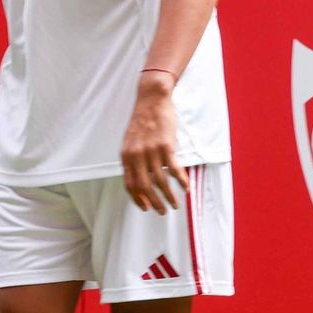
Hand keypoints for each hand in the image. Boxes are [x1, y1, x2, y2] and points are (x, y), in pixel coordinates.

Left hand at [120, 72, 187, 213]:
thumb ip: (133, 159)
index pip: (129, 184)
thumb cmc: (143, 120)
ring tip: (175, 204)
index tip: (146, 208)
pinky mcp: (166, 146)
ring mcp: (151, 151)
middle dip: (154, 203)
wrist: (151, 100)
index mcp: (126, 155)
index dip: (138, 199)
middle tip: (162, 212)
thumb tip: (140, 178)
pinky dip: (181, 181)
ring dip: (169, 196)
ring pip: (160, 182)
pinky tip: (186, 187)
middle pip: (144, 187)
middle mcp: (136, 155)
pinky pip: (174, 169)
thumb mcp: (130, 141)